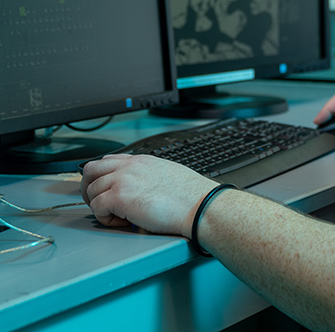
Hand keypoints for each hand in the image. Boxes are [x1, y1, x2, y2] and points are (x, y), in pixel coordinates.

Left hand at [81, 153, 215, 237]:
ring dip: (100, 207)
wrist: (197, 205)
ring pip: (91, 190)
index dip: (102, 177)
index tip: (106, 190)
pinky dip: (105, 219)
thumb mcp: (165, 174)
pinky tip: (123, 222)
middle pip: (90, 170)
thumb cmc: (189, 195)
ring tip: (120, 217)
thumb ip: (147, 175)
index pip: (108, 160)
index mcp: (141, 160)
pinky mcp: (119, 197)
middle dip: (89, 188)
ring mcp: (122, 179)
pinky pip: (96, 207)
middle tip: (100, 204)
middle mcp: (129, 166)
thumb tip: (140, 188)